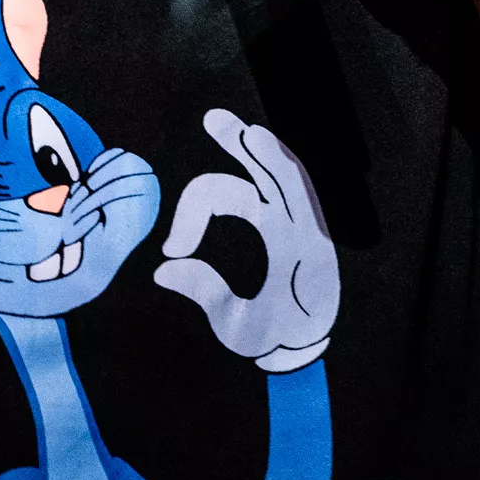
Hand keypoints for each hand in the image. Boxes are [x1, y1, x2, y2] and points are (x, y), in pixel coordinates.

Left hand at [155, 109, 341, 372]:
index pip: (228, 196)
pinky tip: (265, 149)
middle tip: (211, 117)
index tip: (171, 249)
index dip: (193, 211)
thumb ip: (201, 289)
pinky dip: (283, 171)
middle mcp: (289, 222)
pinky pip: (301, 198)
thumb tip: (161, 269)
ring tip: (244, 131)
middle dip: (239, 142)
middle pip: (262, 171)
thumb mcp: (226, 317)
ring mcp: (306, 231)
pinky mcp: (318, 244)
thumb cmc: (270, 336)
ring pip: (284, 178)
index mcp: (271, 231)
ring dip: (263, 152)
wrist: (301, 362)